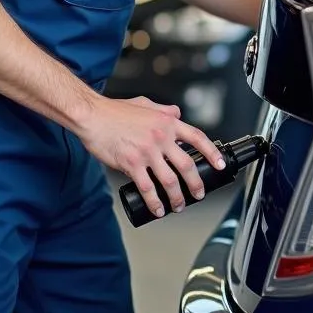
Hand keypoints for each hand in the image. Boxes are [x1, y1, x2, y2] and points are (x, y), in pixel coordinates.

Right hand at [78, 95, 226, 216]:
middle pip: (186, 165)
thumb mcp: (145, 103)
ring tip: (178, 206)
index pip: (197, 137)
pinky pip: (147, 188)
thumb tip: (177, 112)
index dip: (211, 153)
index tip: (220, 165)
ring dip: (177, 197)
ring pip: (170, 180)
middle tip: (198, 194)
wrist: (92, 116)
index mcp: (167, 122)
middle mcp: (160, 137)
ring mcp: (147, 151)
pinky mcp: (131, 164)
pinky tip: (157, 209)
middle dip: (196, 184)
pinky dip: (155, 202)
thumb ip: (163, 109)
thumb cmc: (115, 111)